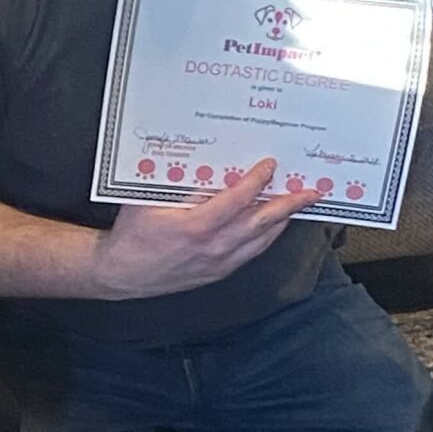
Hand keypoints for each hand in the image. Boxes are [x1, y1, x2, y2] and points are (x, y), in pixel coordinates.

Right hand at [89, 160, 317, 301]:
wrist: (121, 273)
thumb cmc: (131, 234)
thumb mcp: (146, 199)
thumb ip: (175, 181)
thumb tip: (200, 158)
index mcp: (196, 226)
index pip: (238, 200)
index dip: (257, 181)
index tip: (270, 165)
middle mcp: (212, 248)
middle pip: (261, 223)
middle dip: (289, 204)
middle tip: (311, 191)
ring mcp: (218, 263)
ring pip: (261, 240)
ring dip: (283, 221)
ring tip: (299, 204)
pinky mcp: (218, 273)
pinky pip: (251, 253)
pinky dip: (267, 237)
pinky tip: (274, 226)